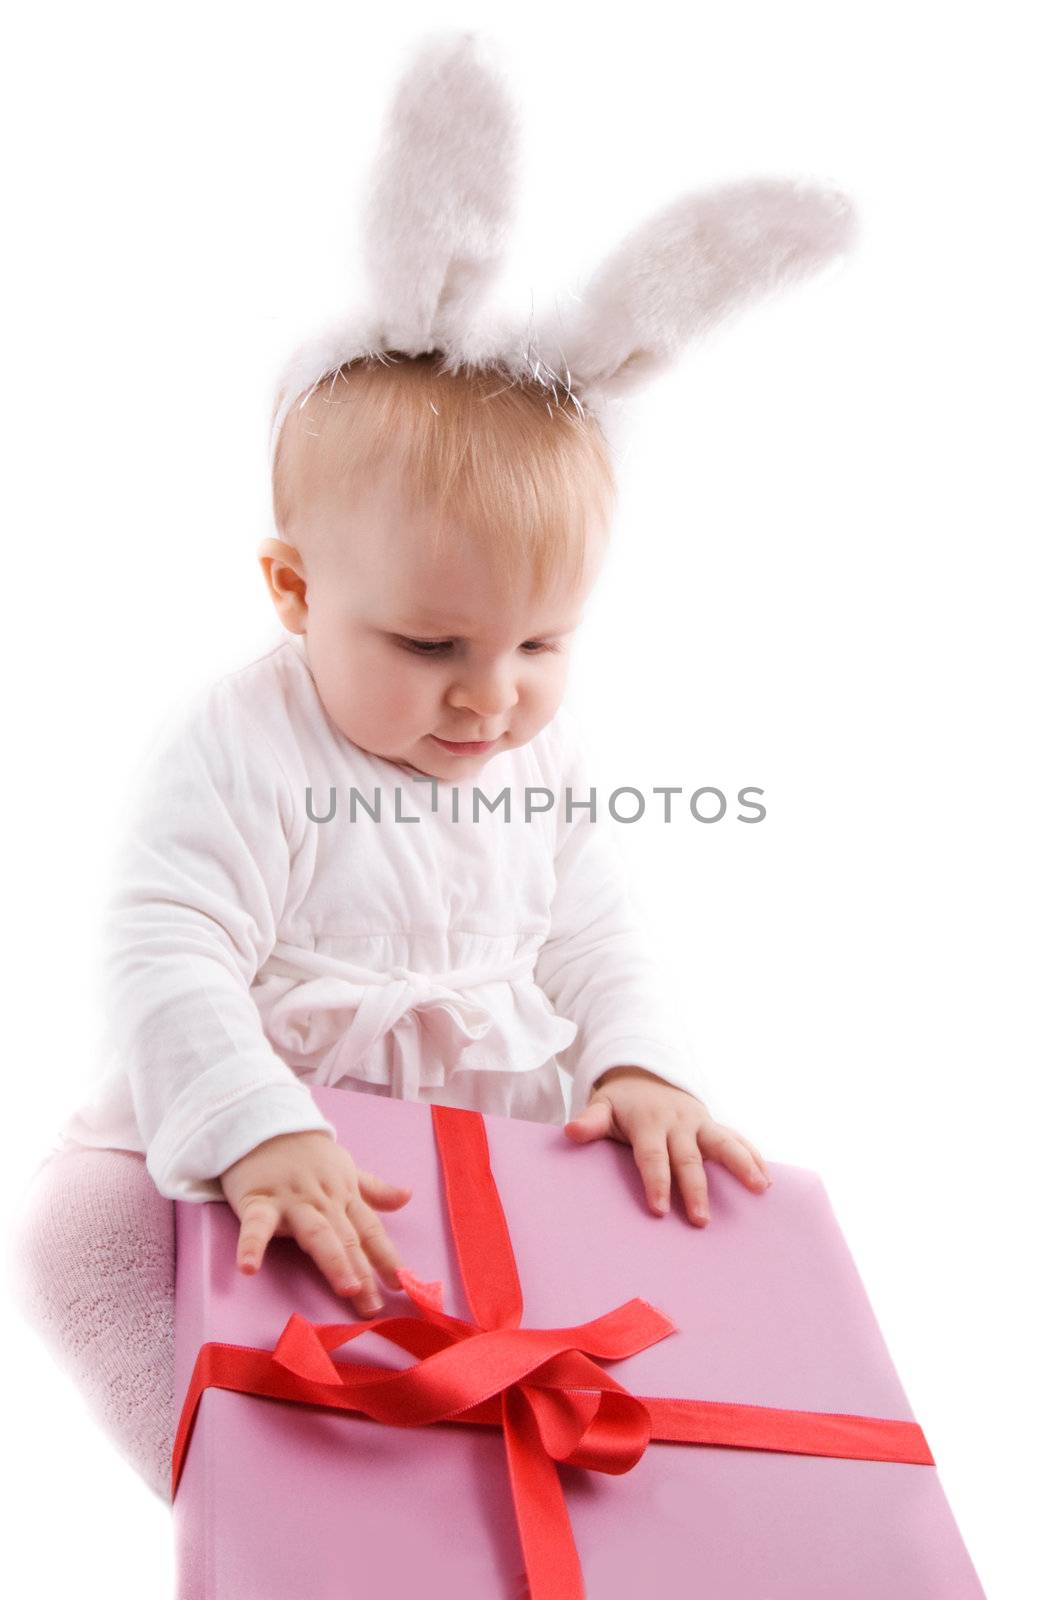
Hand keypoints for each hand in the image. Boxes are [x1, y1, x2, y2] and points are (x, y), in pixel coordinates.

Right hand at [219, 1130, 411, 1317]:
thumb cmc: (307, 1154)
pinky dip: (251, 1245)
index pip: (371, 1229)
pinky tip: (248, 1268)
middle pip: (348, 1238)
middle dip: (364, 1271)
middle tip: (375, 1307)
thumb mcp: (345, 1168)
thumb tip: (408, 1197)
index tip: (404, 1285)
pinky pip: (256, 1225)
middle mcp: (323, 1200)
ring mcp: (291, 1200)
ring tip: (347, 1288)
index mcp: (345, 1194)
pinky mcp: (258, 1200)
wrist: (265, 1122)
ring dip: (333, 1259)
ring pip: (316, 1233)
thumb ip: (373, 1189)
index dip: (387, 1257)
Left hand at [564, 1066, 770, 1225]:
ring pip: (725, 1143)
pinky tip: (767, 1179)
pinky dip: (754, 1156)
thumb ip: (590, 1121)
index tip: (658, 1210)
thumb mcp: (602, 1106)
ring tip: (759, 1188)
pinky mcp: (715, 1126)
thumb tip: (571, 1131)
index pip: (653, 1156)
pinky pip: (738, 1140)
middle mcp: (680, 1123)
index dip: (656, 1182)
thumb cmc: (622, 1104)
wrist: (648, 1075)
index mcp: (650, 1122)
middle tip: (700, 1221)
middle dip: (695, 1189)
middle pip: (689, 1158)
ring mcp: (701, 1124)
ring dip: (742, 1165)